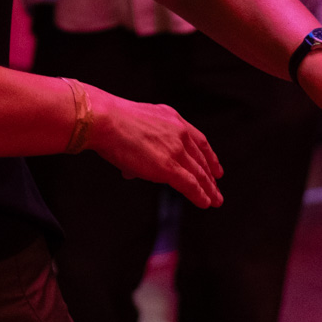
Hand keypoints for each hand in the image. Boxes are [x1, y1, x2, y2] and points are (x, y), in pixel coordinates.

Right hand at [84, 84, 223, 208]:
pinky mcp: (169, 167)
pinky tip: (205, 202)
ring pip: (199, 173)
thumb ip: (139, 147)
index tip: (214, 166)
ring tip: (215, 199)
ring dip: (209, 189)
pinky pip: (191, 185)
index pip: (198, 140)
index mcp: (171, 118)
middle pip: (201, 158)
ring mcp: (176, 149)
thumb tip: (131, 170)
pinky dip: (200, 195)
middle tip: (216, 186)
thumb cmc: (111, 122)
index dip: (209, 156)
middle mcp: (178, 132)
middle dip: (210, 174)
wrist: (106, 121)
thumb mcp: (135, 126)